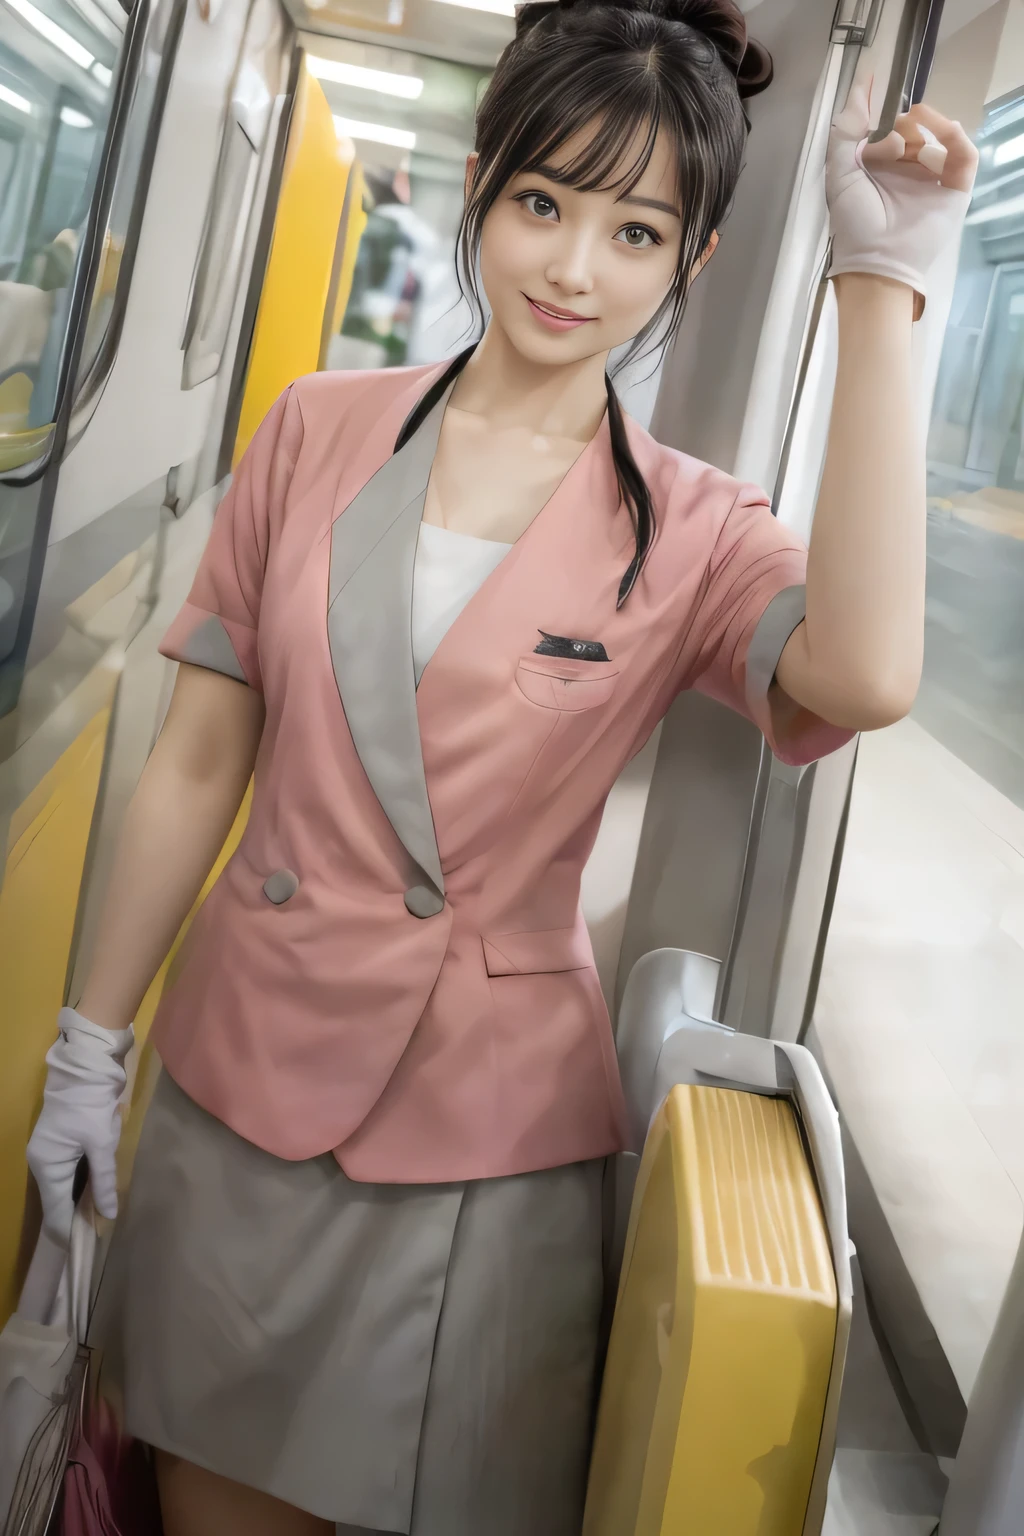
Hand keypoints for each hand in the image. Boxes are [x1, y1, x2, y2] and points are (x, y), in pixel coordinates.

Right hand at [26, 1008, 133, 1243]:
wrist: (86, 1069)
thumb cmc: (92, 1106)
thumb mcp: (102, 1144)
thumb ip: (104, 1182)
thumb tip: (108, 1216)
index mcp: (47, 1166)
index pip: (55, 1212)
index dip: (69, 1232)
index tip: (85, 1250)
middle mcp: (40, 1163)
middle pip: (56, 1202)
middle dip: (74, 1219)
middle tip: (97, 1235)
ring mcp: (46, 1154)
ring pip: (60, 1188)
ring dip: (76, 1202)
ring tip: (96, 1219)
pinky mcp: (56, 1145)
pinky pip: (64, 1174)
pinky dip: (76, 1186)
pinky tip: (91, 1193)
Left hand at [826, 79, 978, 316]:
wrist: (877, 259)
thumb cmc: (855, 221)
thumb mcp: (840, 173)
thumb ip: (845, 132)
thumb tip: (858, 89)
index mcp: (879, 167)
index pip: (885, 127)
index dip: (878, 105)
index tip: (873, 77)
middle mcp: (906, 170)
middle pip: (910, 129)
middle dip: (897, 127)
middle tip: (886, 144)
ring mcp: (931, 179)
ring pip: (936, 137)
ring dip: (921, 130)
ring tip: (903, 144)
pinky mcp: (954, 190)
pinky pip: (964, 155)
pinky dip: (956, 138)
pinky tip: (944, 129)